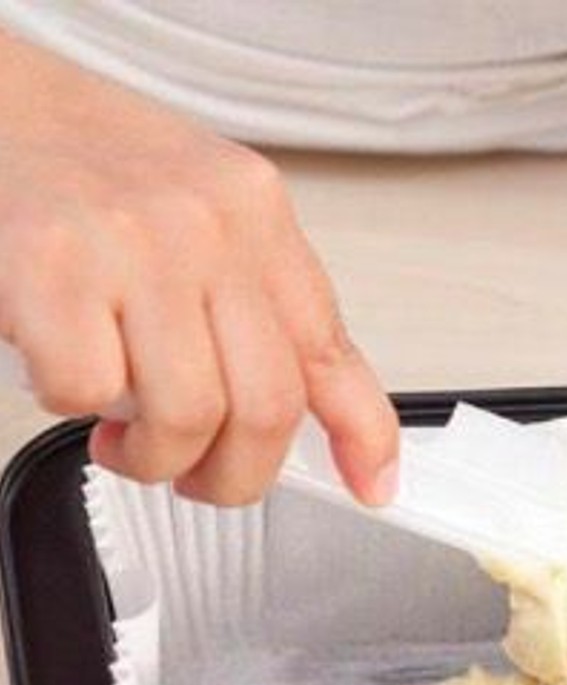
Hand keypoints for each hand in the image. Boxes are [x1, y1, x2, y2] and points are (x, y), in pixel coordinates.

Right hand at [0, 32, 398, 505]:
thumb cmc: (97, 175)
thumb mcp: (211, 225)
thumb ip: (267, 316)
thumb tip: (334, 426)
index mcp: (258, 217)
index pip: (332, 347)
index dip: (363, 434)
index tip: (372, 486)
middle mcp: (209, 224)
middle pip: (266, 404)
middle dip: (231, 474)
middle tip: (193, 473)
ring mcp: (135, 241)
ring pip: (185, 414)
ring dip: (151, 457)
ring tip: (123, 436)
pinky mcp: (52, 261)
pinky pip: (88, 390)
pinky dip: (69, 404)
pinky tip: (62, 368)